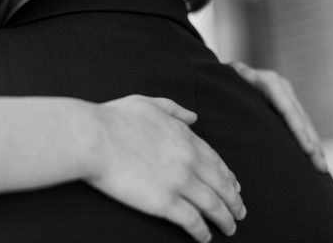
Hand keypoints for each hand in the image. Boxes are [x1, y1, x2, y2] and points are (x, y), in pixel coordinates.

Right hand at [87, 95, 245, 242]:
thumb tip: (194, 117)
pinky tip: (205, 238)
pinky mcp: (165, 202)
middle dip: (234, 200)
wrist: (92, 138)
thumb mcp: (145, 103)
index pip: (215, 159)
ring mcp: (179, 181)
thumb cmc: (112, 119)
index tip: (234, 186)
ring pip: (213, 204)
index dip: (227, 175)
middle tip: (240, 212)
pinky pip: (193, 221)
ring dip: (225, 219)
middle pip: (221, 184)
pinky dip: (202, 231)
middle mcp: (188, 158)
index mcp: (184, 136)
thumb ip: (172, 108)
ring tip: (230, 228)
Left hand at [230, 61, 326, 171]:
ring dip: (315, 145)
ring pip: (305, 122)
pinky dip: (310, 140)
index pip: (287, 108)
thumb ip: (234, 83)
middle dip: (312, 142)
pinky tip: (316, 157)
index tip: (308, 150)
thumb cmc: (220, 81)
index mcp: (267, 81)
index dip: (298, 129)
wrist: (222, 73)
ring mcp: (285, 94)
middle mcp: (281, 85)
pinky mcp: (286, 103)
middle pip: (300, 117)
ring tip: (322, 167)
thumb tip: (240, 78)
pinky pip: (301, 124)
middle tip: (320, 167)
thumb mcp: (226, 80)